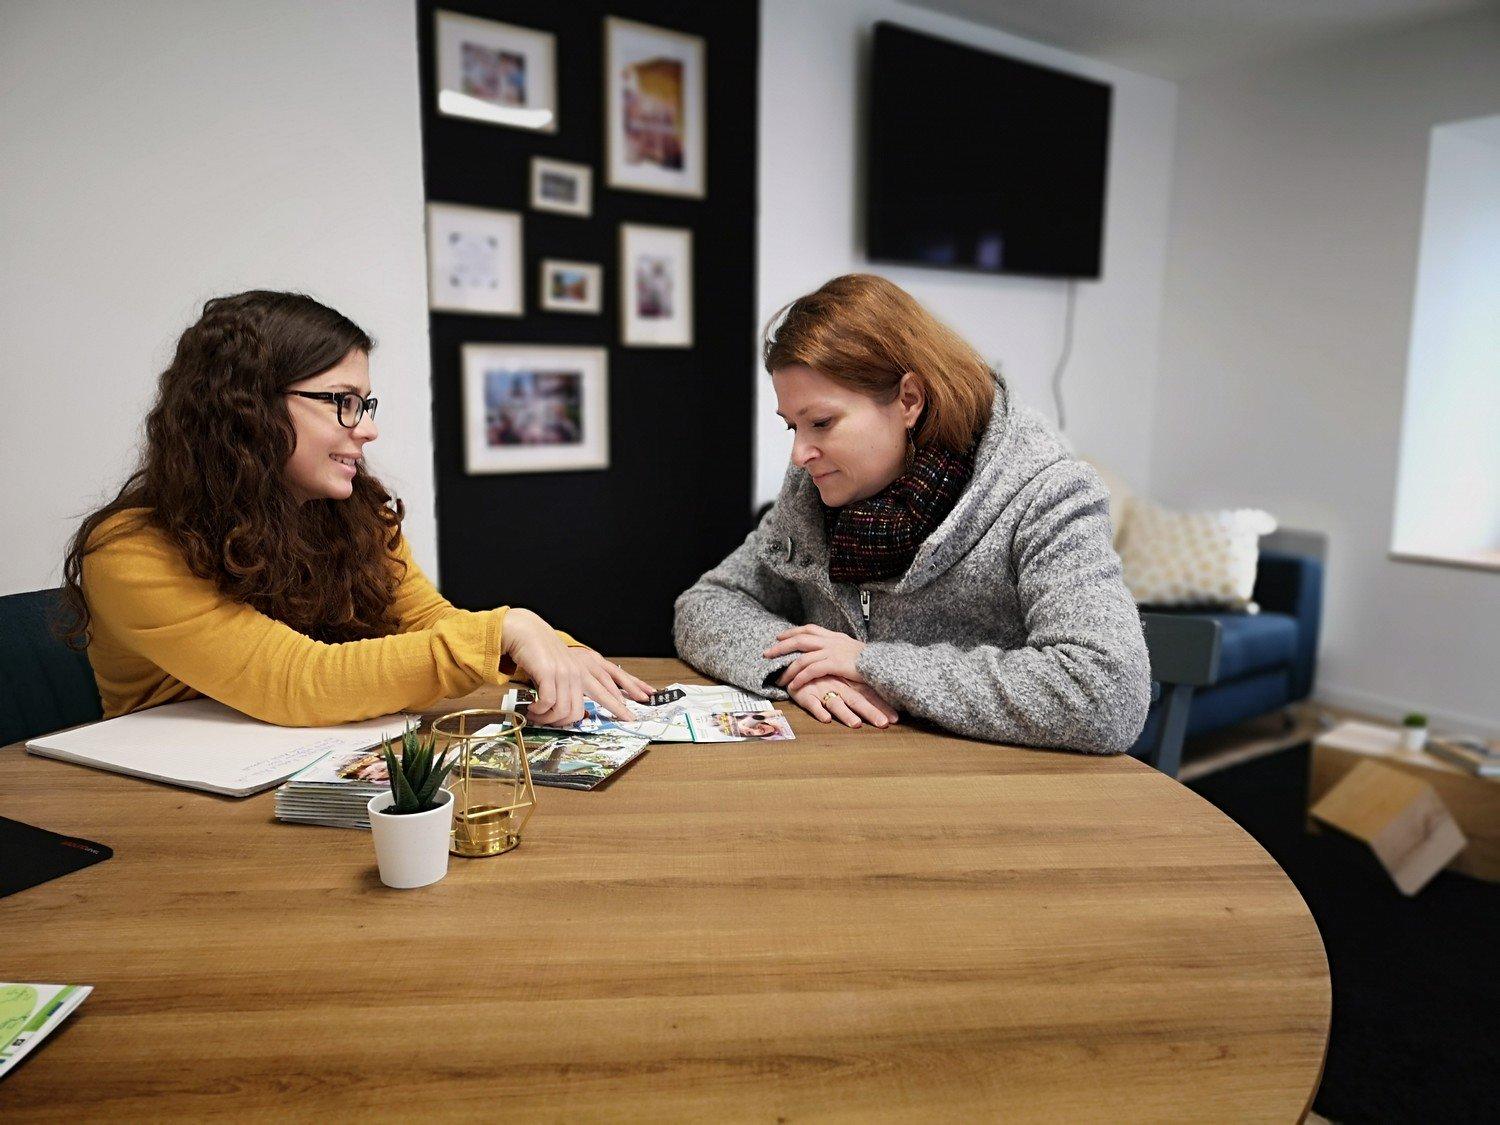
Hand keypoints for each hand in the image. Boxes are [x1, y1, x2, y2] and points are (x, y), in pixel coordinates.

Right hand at [501, 609, 649, 725]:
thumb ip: (574, 688)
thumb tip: (580, 713)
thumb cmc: (542, 654)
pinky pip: (548, 702)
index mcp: (584, 669)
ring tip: (540, 718)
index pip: (610, 687)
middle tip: (622, 721)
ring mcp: (565, 672)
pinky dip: (540, 711)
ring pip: (568, 709)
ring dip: (551, 719)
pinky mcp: (548, 673)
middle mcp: (579, 670)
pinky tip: (534, 710)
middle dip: (617, 709)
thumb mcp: (563, 671)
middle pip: (604, 695)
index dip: (621, 703)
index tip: (632, 717)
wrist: (526, 633)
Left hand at [764, 624, 867, 693]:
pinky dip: (800, 677)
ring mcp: (833, 652)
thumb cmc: (871, 662)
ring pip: (803, 657)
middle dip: (781, 646)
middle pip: (800, 639)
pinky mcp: (835, 664)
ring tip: (778, 678)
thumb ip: (839, 650)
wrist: (885, 664)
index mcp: (835, 636)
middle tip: (767, 653)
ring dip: (788, 668)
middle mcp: (832, 641)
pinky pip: (812, 670)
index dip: (793, 631)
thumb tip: (828, 654)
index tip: (779, 636)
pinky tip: (793, 685)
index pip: (810, 629)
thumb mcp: (853, 651)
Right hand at [789, 676, 898, 728]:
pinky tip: (826, 719)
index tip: (896, 719)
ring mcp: (822, 690)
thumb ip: (858, 689)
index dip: (882, 706)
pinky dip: (819, 711)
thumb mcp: (841, 679)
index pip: (869, 695)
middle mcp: (838, 687)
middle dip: (871, 712)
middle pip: (857, 700)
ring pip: (836, 703)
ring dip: (845, 713)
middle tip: (883, 724)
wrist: (794, 662)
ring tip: (855, 724)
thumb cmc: (820, 674)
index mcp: (849, 683)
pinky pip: (812, 704)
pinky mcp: (806, 695)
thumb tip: (879, 701)